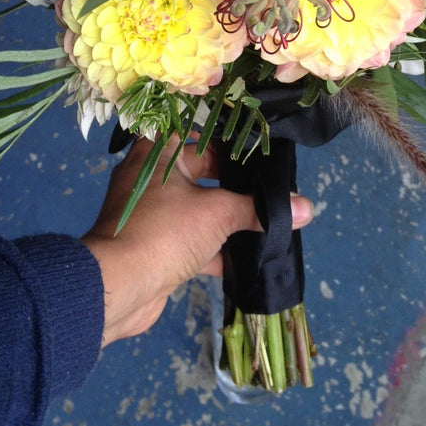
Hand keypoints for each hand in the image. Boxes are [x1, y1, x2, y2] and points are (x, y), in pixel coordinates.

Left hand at [81, 138, 313, 346]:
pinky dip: (216, 249)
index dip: (233, 145)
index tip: (264, 155)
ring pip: (198, 210)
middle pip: (202, 174)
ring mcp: (151, 214)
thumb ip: (259, 209)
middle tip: (272, 190)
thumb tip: (306, 208)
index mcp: (159, 153)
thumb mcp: (218, 213)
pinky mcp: (154, 246)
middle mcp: (151, 177)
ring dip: (228, 221)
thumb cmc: (165, 231)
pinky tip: (248, 258)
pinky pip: (191, 239)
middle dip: (236, 188)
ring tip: (268, 222)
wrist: (120, 288)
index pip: (202, 137)